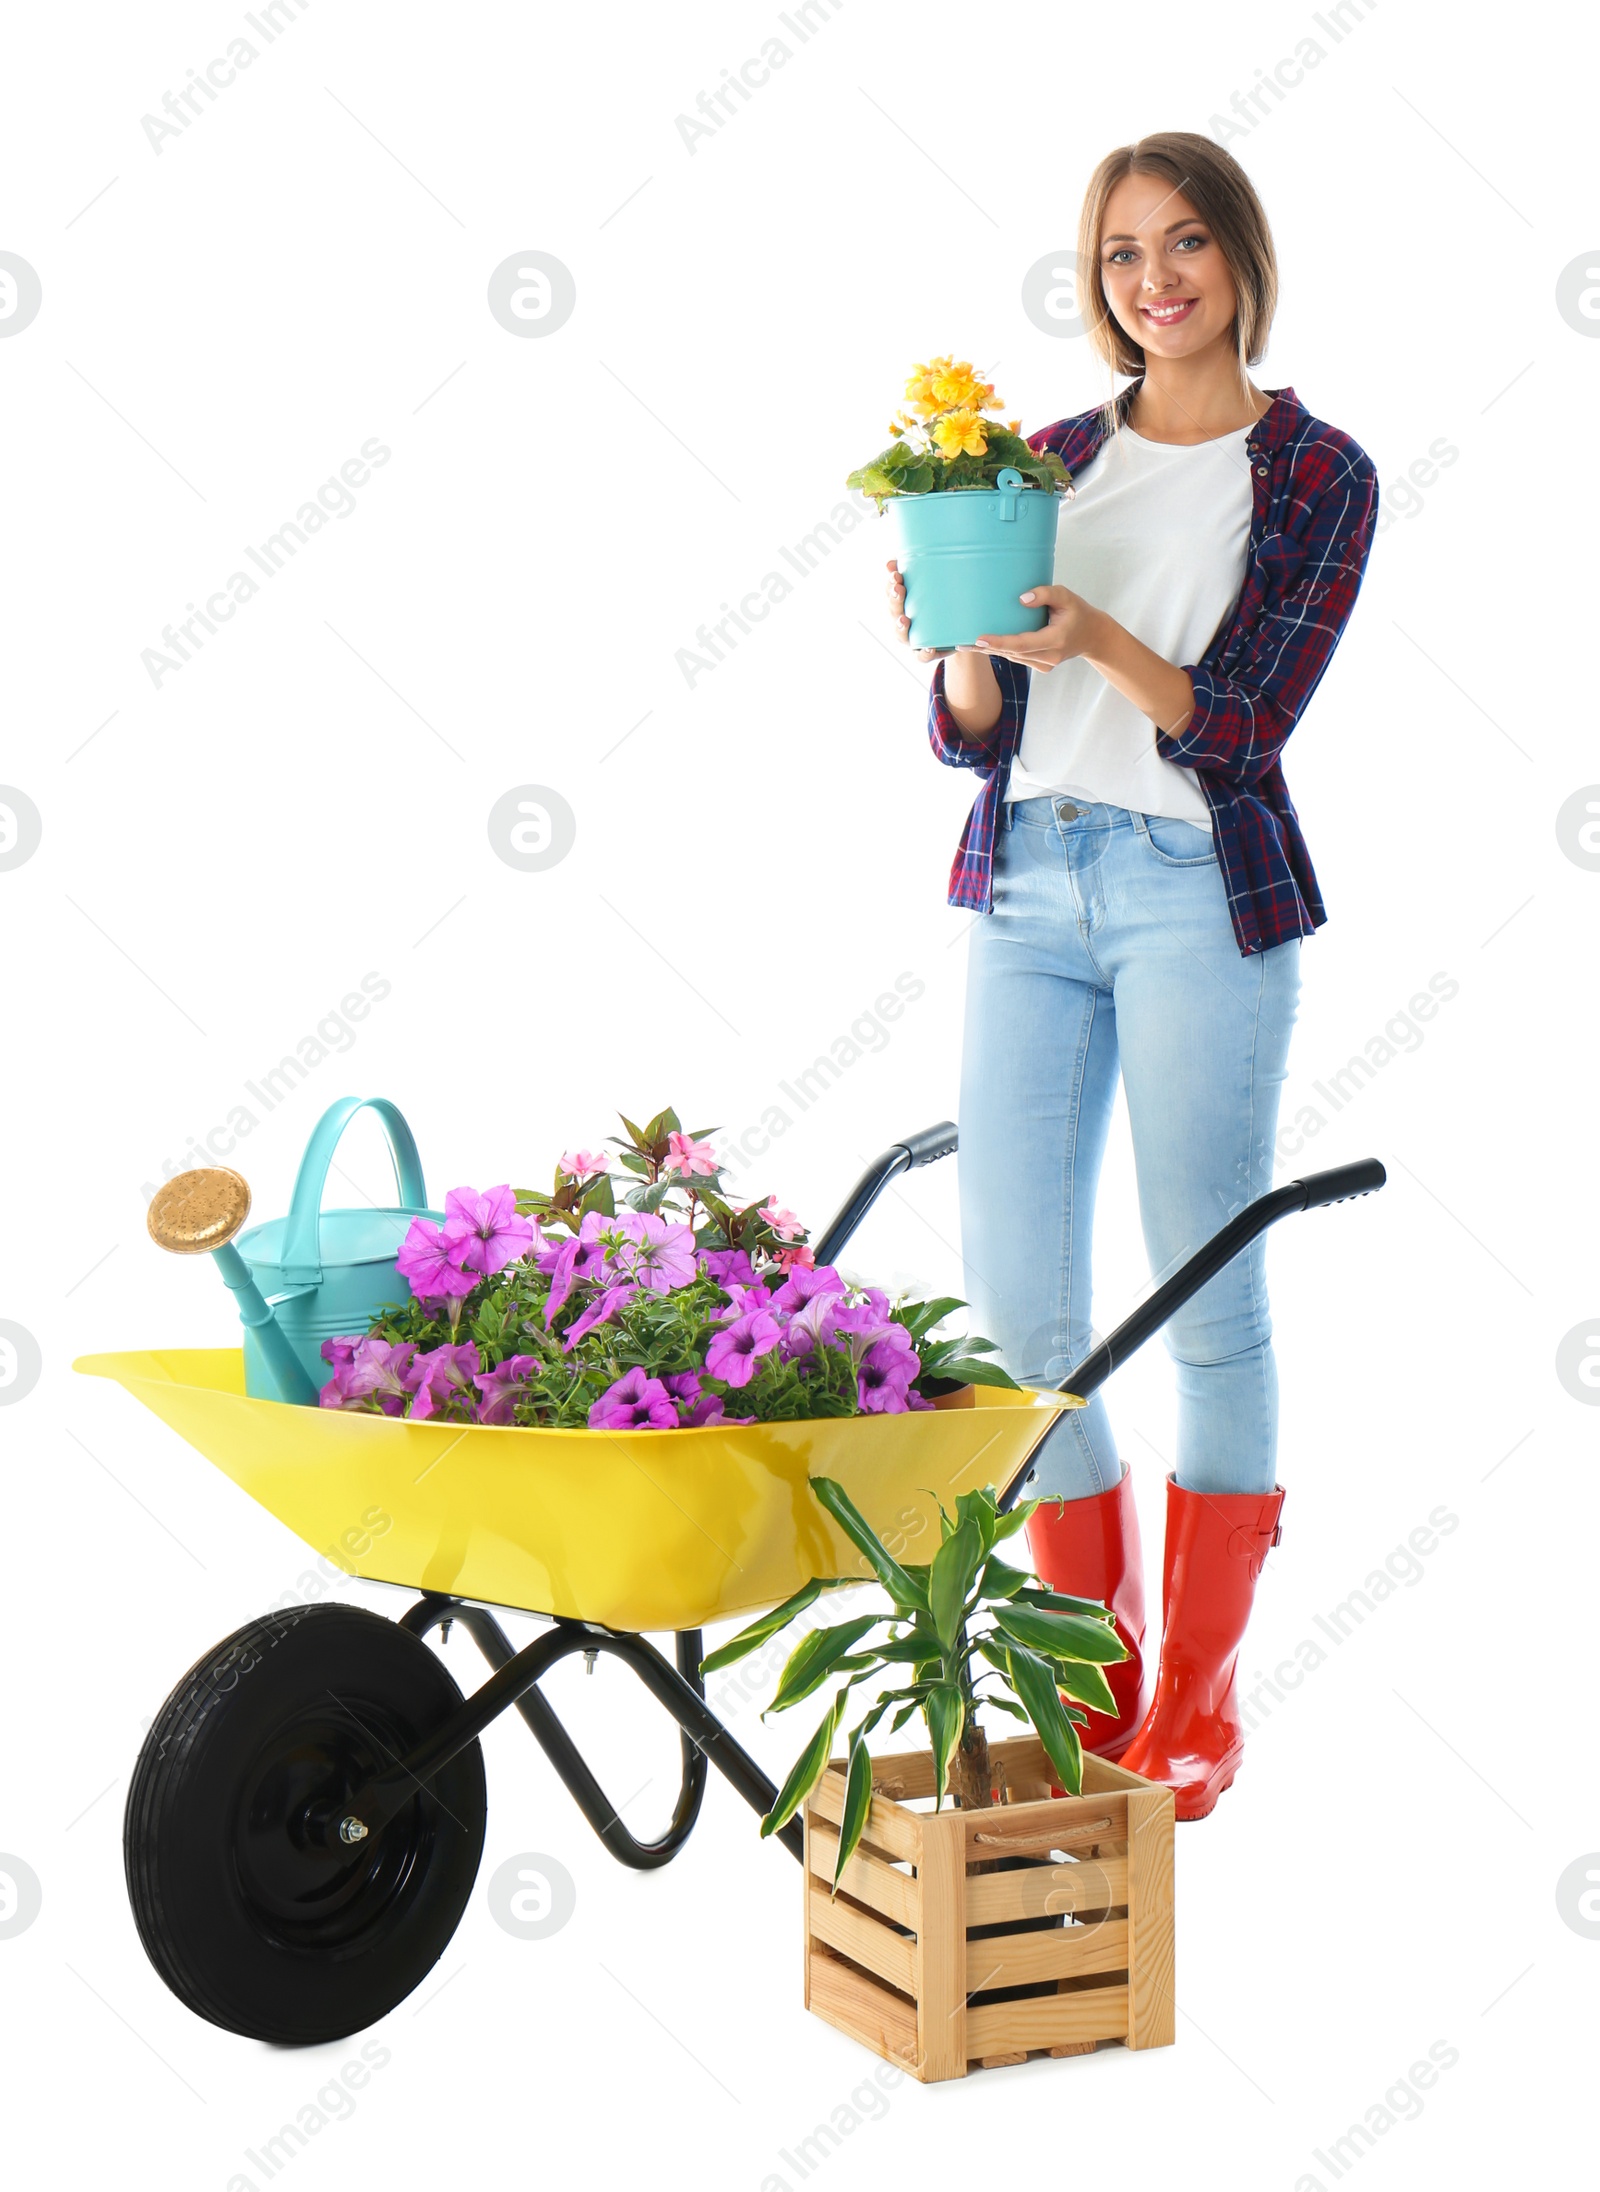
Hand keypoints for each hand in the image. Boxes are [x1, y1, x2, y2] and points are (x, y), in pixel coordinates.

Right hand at [885, 558, 977, 662]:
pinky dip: (924, 652)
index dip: (890, 584)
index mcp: (903, 602)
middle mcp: (904, 621)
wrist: (961, 629)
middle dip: (894, 600)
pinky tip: (929, 647)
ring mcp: (914, 638)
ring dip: (900, 626)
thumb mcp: (937, 584)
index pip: (891, 591)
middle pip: (893, 611)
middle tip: (898, 589)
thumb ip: (924, 569)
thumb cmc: (943, 602)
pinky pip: (922, 655)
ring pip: (901, 634)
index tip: (895, 574)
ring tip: (904, 619)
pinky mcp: (928, 652)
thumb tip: (903, 558)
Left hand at [973, 585, 1104, 671]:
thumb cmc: (1078, 612)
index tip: (979, 639)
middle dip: (987, 648)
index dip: (999, 642)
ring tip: (966, 644)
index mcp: (1055, 639)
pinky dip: (1001, 651)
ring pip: (1013, 658)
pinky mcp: (1040, 666)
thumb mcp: (1067, 596)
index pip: (1022, 643)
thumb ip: (1045, 594)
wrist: (1093, 636)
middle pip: (1012, 653)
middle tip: (962, 642)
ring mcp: (1044, 664)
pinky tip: (984, 645)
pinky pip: (1018, 658)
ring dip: (991, 651)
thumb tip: (1022, 599)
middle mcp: (1049, 656)